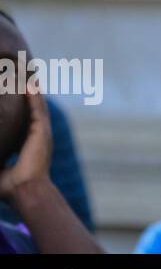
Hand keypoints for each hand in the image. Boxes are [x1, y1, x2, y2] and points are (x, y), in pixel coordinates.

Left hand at [0, 80, 53, 203]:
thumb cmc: (9, 188)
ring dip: (32, 90)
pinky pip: (37, 109)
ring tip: (25, 74)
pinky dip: (34, 96)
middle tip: (21, 77)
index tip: (14, 97)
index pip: (23, 122)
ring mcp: (41, 133)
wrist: (24, 193)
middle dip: (29, 94)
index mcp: (28, 145)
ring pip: (36, 105)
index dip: (20, 110)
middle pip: (33, 109)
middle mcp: (37, 136)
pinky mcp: (42, 131)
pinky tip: (29, 83)